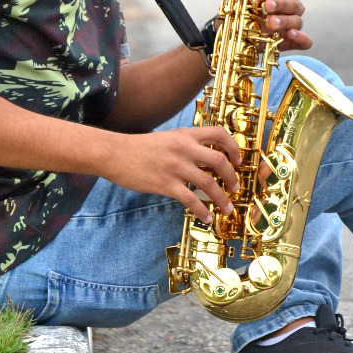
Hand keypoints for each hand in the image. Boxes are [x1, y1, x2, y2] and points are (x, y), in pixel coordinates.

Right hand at [103, 126, 240, 222]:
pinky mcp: (165, 184)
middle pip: (219, 161)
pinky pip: (190, 199)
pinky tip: (206, 218)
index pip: (219, 134)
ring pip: (208, 183)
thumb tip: (207, 158)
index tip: (238, 161)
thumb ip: (187, 145)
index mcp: (186, 135)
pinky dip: (202, 210)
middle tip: (235, 188)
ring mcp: (175, 166)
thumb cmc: (140, 147)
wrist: (114, 153)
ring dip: (222, 198)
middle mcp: (184, 148)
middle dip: (232, 177)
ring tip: (227, 208)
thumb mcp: (168, 138)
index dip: (233, 147)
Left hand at [220, 0, 312, 51]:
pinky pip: (306, 40)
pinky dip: (301, 37)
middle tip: (266, 6)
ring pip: (297, 20)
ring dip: (285, 21)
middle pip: (293, 3)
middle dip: (280, 4)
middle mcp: (292, 6)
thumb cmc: (248, 8)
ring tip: (270, 23)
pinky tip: (290, 35)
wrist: (242, 33)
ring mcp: (294, 23)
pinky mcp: (294, 40)